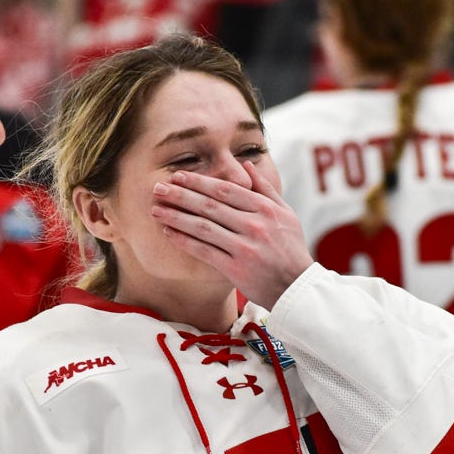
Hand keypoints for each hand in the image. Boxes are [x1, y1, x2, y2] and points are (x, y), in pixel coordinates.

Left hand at [151, 165, 311, 308]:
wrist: (297, 287)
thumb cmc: (290, 249)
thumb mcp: (286, 214)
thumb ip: (266, 189)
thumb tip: (247, 166)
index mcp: (265, 209)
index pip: (225, 190)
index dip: (199, 181)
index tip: (178, 176)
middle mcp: (254, 225)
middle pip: (209, 205)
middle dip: (180, 195)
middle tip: (158, 188)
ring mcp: (244, 247)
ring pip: (203, 227)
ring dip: (176, 217)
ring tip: (156, 209)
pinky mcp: (236, 269)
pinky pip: (204, 251)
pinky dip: (185, 241)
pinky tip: (169, 233)